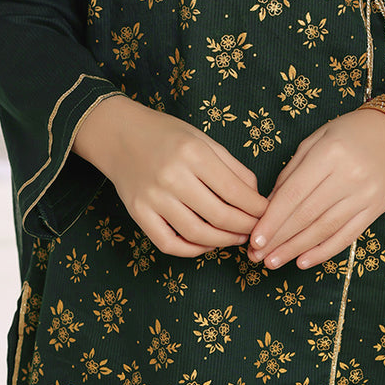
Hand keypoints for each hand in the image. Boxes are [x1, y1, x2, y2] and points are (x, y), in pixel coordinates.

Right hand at [73, 95, 267, 256]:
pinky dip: (191, 250)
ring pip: (197, 234)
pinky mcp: (137, 213)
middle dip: (245, 227)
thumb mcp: (202, 139)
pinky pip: (168, 243)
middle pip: (219, 216)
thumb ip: (232, 167)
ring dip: (222, 242)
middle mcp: (172, 176)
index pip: (235, 191)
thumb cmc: (165, 134)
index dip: (256, 208)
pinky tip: (205, 244)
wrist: (118, 134)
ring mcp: (152, 198)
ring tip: (235, 238)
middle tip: (255, 230)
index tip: (267, 213)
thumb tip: (256, 197)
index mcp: (192, 153)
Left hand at [247, 108, 384, 271]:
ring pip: (324, 229)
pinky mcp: (376, 210)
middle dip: (278, 239)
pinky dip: (324, 252)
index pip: (294, 194)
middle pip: (306, 215)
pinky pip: (347, 236)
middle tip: (255, 257)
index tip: (254, 239)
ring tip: (273, 262)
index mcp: (329, 154)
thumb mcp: (317, 139)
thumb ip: (293, 170)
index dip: (272, 220)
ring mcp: (365, 196)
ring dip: (295, 249)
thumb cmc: (351, 133)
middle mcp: (348, 176)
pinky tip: (303, 262)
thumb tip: (269, 204)